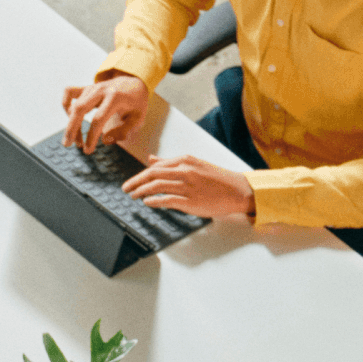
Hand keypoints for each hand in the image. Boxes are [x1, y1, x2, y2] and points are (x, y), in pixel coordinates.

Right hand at [62, 72, 148, 153]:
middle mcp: (101, 90)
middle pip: (80, 108)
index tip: (88, 150)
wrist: (134, 82)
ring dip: (71, 124)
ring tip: (76, 141)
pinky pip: (69, 92)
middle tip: (68, 144)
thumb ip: (124, 131)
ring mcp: (92, 88)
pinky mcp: (86, 88)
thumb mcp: (138, 118)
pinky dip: (66, 105)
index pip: (99, 118)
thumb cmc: (136, 103)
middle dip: (72, 128)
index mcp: (116, 97)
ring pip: (74, 105)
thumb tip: (105, 140)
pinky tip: (70, 117)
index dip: (91, 136)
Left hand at [124, 154, 254, 217]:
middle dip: (135, 182)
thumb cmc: (216, 179)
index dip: (140, 175)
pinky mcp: (191, 201)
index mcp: (185, 161)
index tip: (131, 181)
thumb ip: (170, 163)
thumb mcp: (194, 164)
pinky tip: (147, 202)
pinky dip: (154, 201)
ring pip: (157, 187)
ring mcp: (188, 186)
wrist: (237, 190)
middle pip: (152, 175)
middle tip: (125, 189)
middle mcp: (185, 171)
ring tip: (133, 196)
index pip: (156, 167)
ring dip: (141, 191)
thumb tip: (151, 159)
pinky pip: (167, 200)